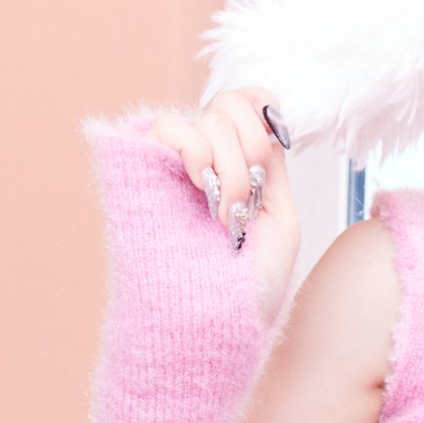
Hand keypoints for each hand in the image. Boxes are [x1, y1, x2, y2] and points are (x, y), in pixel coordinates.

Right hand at [147, 84, 302, 317]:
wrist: (215, 321)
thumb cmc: (249, 287)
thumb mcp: (280, 219)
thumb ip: (272, 166)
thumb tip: (264, 116)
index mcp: (238, 165)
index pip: (249, 101)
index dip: (263, 110)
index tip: (272, 151)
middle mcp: (206, 158)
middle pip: (232, 104)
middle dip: (252, 150)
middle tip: (247, 201)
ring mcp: (174, 164)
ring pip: (209, 118)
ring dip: (231, 166)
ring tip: (225, 214)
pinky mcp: (143, 171)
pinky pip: (168, 127)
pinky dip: (195, 151)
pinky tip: (201, 187)